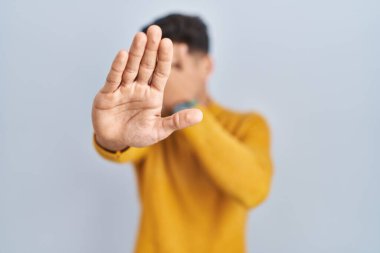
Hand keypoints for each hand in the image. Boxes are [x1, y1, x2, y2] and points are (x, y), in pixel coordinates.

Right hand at [92, 25, 202, 150]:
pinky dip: (118, 67)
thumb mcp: (159, 130)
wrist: (114, 142)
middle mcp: (138, 87)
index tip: (168, 42)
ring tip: (140, 36)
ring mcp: (123, 89)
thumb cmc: (137, 135)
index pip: (160, 72)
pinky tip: (123, 54)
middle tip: (155, 29)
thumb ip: (178, 121)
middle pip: (146, 65)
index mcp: (153, 94)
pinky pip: (114, 78)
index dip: (164, 58)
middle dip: (150, 48)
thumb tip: (200, 115)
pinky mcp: (108, 94)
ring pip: (131, 68)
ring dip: (136, 52)